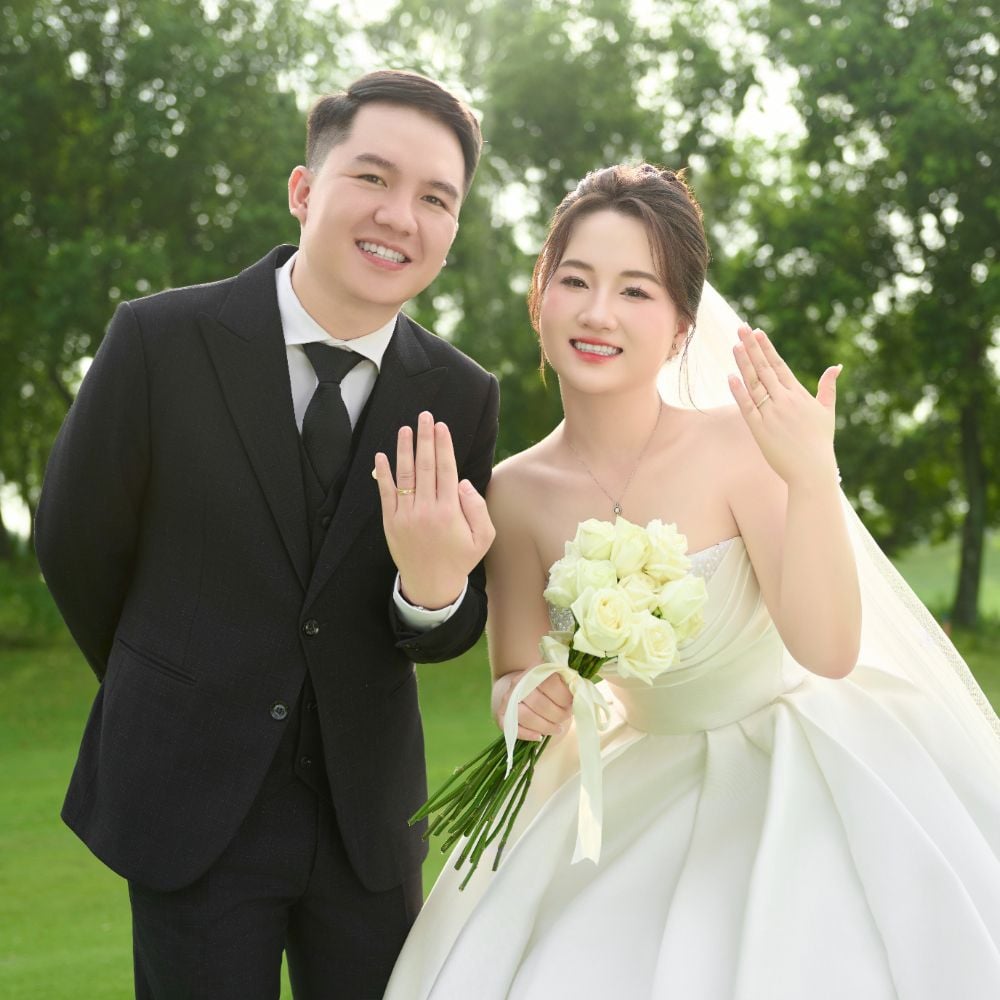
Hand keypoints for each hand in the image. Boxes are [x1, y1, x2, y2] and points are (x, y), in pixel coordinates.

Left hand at [374, 411, 494, 608]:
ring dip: (404, 450)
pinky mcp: (390, 522)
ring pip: (404, 476)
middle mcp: (425, 511)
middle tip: (425, 417)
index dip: (443, 446)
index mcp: (449, 512)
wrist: (431, 586)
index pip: (445, 470)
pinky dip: (383, 474)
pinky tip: (381, 456)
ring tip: (406, 429)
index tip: (442, 427)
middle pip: (424, 467)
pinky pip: (385, 493)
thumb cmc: (459, 559)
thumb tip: (463, 482)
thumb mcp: (483, 538)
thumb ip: (477, 508)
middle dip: (425, 439)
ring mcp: (405, 516)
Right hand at [491, 670, 572, 740]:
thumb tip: (579, 695)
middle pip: (540, 704)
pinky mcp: (502, 716)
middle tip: (566, 717)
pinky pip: (514, 729)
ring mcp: (507, 700)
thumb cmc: (546, 687)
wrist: (519, 688)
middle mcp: (518, 684)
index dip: (565, 697)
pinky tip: (539, 737)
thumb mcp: (556, 679)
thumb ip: (567, 684)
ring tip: (558, 729)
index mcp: (534, 671)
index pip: (551, 684)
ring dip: (546, 727)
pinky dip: (528, 735)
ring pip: (527, 717)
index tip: (572, 703)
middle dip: (558, 715)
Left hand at [728, 325, 841, 487]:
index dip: (766, 348)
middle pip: (764, 368)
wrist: (812, 470)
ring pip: (754, 384)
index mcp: (799, 394)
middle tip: (741, 328)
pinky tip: (730, 377)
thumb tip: (836, 367)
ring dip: (743, 364)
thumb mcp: (826, 411)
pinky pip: (747, 406)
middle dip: (752, 347)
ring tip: (734, 345)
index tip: (757, 332)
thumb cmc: (820, 442)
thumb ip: (828, 387)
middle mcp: (784, 400)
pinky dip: (738, 392)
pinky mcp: (760, 429)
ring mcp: (771, 414)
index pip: (779, 365)